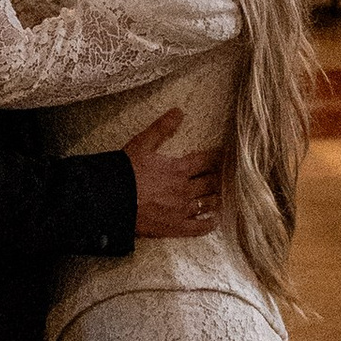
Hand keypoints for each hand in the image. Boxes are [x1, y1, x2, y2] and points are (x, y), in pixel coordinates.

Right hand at [125, 105, 224, 239]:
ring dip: (217, 198)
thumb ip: (162, 128)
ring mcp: (182, 210)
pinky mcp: (175, 228)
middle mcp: (185, 189)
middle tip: (229, 175)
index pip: (208, 160)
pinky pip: (198, 228)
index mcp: (180, 168)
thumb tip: (179, 111)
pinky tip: (214, 221)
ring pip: (209, 203)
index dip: (220, 156)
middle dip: (221, 177)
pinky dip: (208, 224)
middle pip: (212, 182)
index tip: (228, 155)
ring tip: (222, 194)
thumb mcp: (142, 144)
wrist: (111, 201)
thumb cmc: (125, 172)